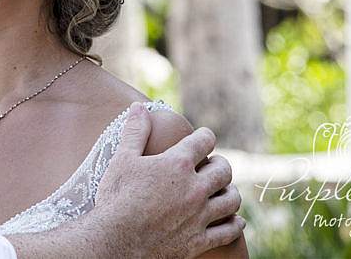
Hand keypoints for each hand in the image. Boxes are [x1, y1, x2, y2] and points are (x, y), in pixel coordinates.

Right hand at [84, 102, 244, 257]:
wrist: (115, 242)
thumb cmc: (116, 198)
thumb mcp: (122, 159)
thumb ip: (134, 131)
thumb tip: (139, 107)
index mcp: (177, 164)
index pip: (203, 141)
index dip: (205, 136)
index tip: (204, 137)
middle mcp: (194, 188)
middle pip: (224, 170)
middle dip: (221, 164)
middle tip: (214, 165)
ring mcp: (199, 216)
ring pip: (231, 200)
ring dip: (230, 192)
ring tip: (224, 191)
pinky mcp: (199, 240)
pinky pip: (229, 232)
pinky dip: (235, 225)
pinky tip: (235, 221)